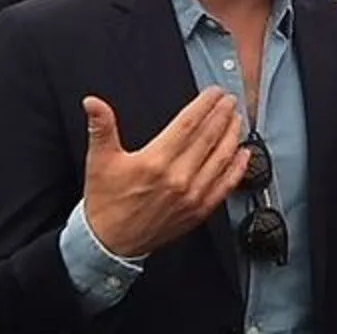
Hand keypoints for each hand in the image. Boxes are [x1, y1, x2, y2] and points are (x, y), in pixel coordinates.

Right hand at [82, 87, 250, 257]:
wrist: (110, 243)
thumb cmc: (106, 201)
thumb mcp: (99, 161)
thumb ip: (101, 128)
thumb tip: (92, 103)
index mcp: (155, 161)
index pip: (189, 124)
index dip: (205, 105)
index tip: (215, 93)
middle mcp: (178, 177)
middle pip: (209, 137)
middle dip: (223, 115)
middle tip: (230, 100)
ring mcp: (191, 195)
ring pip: (221, 158)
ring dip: (232, 136)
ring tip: (237, 119)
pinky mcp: (199, 210)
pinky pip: (225, 186)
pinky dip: (237, 168)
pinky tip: (244, 154)